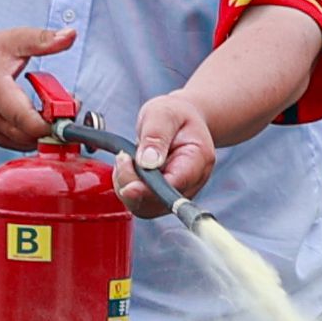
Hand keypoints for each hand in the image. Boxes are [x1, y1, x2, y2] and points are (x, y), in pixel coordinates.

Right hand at [0, 25, 73, 150]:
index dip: (50, 122)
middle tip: (70, 105)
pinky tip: (44, 119)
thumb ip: (43, 39)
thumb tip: (71, 34)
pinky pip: (21, 145)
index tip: (69, 109)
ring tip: (57, 110)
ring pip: (27, 144)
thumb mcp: (14, 40)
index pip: (24, 118)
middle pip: (30, 135)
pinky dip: (37, 137)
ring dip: (48, 132)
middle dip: (55, 125)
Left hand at [127, 93, 220, 216]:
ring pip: (144, 206)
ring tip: (127, 157)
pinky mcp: (162, 197)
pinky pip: (139, 202)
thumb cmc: (175, 115)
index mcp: (198, 160)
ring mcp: (176, 193)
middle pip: (157, 202)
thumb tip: (146, 162)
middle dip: (131, 185)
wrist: (182, 120)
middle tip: (123, 156)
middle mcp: (191, 183)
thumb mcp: (164, 114)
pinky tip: (129, 166)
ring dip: (127, 185)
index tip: (127, 186)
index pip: (174, 186)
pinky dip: (127, 186)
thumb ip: (155, 135)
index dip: (148, 191)